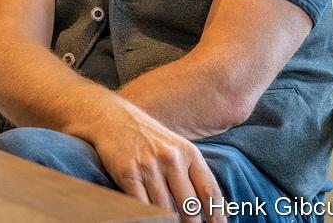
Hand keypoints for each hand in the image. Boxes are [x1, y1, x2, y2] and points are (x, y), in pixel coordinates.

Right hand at [87, 103, 227, 222]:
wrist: (114, 119)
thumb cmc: (149, 138)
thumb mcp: (177, 149)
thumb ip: (191, 174)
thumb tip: (207, 207)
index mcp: (189, 153)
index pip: (209, 191)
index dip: (217, 216)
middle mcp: (172, 159)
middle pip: (189, 205)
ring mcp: (149, 166)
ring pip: (165, 209)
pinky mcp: (128, 173)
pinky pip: (142, 205)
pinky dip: (148, 216)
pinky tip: (152, 219)